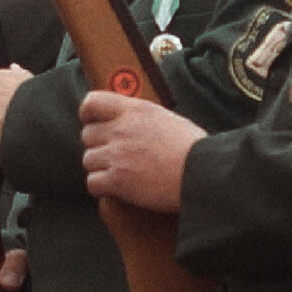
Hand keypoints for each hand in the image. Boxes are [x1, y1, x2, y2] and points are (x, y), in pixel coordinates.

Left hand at [79, 92, 202, 212]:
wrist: (204, 174)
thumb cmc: (193, 149)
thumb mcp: (166, 119)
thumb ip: (140, 118)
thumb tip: (127, 121)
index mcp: (134, 110)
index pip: (92, 102)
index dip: (88, 114)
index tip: (93, 123)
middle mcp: (121, 129)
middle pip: (87, 135)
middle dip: (98, 145)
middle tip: (115, 155)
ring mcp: (117, 155)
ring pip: (88, 160)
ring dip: (100, 167)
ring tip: (121, 173)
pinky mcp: (117, 180)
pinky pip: (92, 183)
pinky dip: (102, 187)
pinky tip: (117, 189)